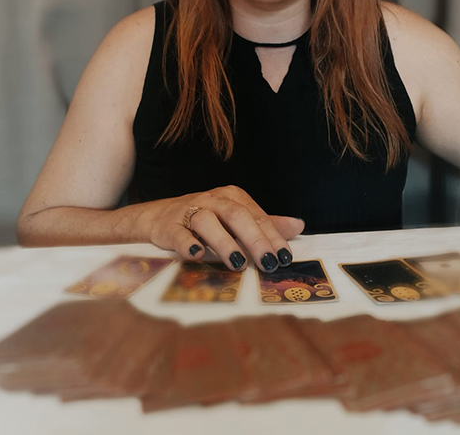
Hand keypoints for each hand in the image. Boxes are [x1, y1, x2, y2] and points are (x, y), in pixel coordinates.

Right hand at [140, 185, 304, 272]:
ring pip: (208, 222)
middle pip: (236, 216)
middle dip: (254, 240)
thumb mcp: (236, 218)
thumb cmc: (206, 219)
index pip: (257, 216)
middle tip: (268, 263)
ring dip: (224, 242)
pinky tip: (198, 255)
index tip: (284, 257)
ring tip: (239, 263)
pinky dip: (188, 243)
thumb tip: (298, 225)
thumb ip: (265, 224)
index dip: (272, 237)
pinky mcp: (170, 226)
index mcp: (232, 197)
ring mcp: (190, 211)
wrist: (160, 216)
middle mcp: (213, 200)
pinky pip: (179, 233)